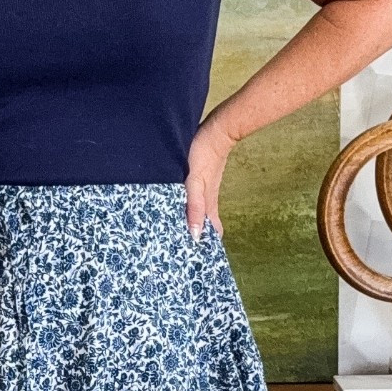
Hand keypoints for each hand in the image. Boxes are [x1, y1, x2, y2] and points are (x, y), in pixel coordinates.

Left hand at [186, 116, 233, 238]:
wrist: (216, 130)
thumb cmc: (204, 155)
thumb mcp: (195, 183)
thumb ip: (195, 208)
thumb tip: (195, 235)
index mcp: (208, 205)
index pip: (211, 233)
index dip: (206, 246)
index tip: (195, 260)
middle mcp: (207, 201)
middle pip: (203, 225)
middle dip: (194, 238)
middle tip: (179, 250)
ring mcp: (203, 190)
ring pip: (197, 212)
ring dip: (189, 223)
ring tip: (175, 234)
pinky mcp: (198, 180)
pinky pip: (193, 200)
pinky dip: (187, 208)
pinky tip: (177, 208)